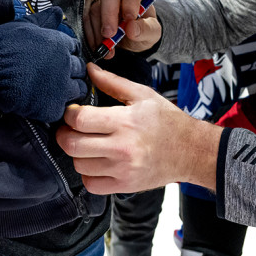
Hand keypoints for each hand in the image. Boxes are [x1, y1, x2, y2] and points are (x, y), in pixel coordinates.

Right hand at [0, 7, 87, 123]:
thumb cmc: (1, 47)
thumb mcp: (24, 26)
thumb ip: (44, 20)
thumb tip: (57, 12)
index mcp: (60, 43)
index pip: (75, 48)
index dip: (68, 53)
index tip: (60, 58)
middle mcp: (65, 64)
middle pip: (80, 69)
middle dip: (72, 71)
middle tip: (59, 75)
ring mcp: (60, 87)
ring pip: (79, 89)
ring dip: (71, 89)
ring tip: (57, 90)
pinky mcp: (52, 106)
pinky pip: (64, 107)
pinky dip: (58, 105)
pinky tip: (47, 102)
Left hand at [57, 64, 220, 193]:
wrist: (191, 151)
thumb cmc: (167, 121)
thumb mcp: (143, 94)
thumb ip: (112, 82)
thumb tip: (89, 69)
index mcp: (125, 121)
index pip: (80, 119)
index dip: (69, 114)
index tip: (72, 112)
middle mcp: (122, 148)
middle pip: (72, 145)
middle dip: (64, 134)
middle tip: (70, 129)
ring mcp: (122, 170)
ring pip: (78, 165)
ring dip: (77, 153)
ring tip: (87, 144)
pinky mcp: (124, 186)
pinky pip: (90, 184)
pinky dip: (88, 174)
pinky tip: (96, 162)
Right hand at [83, 0, 161, 58]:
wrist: (128, 35)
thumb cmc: (142, 28)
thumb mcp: (151, 32)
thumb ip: (146, 30)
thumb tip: (131, 28)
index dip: (130, 0)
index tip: (129, 19)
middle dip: (108, 14)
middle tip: (109, 35)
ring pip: (94, 6)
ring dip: (98, 30)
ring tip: (106, 48)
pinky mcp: (87, 4)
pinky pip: (85, 17)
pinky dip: (90, 34)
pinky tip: (97, 45)